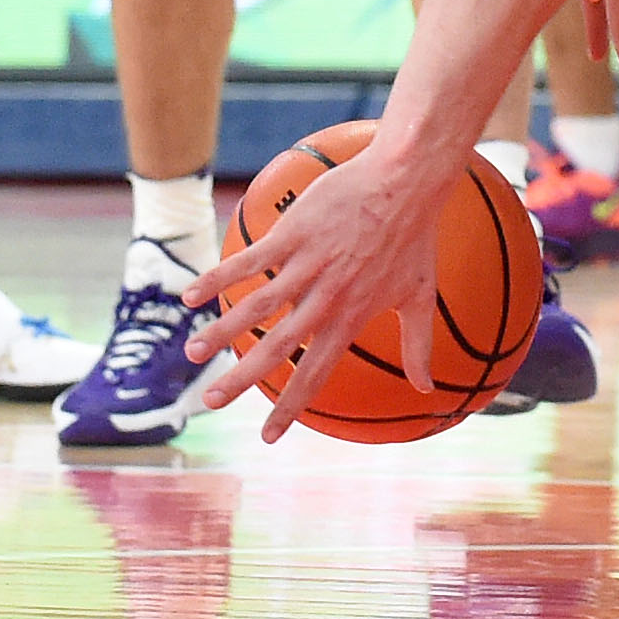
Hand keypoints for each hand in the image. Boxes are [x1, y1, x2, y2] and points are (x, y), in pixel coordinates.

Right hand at [181, 146, 444, 440]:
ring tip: (192, 352)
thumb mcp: (420, 297)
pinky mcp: (295, 232)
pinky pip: (251, 260)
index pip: (316, 373)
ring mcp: (308, 264)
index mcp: (351, 317)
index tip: (267, 437)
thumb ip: (419, 347)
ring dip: (222, 330)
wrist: (407, 181)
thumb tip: (428, 390)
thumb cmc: (415, 238)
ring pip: (257, 305)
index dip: (290, 406)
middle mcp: (326, 297)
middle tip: (209, 403)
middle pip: (276, 347)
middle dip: (241, 379)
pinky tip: (191, 296)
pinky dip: (220, 278)